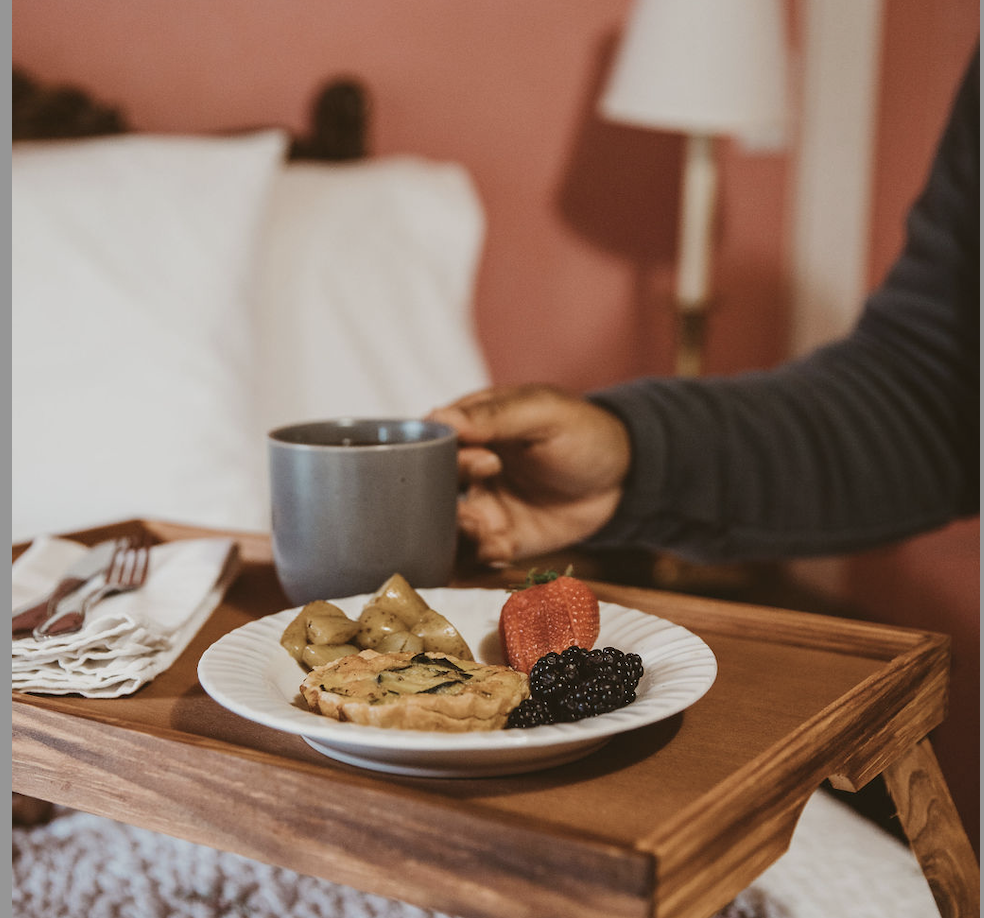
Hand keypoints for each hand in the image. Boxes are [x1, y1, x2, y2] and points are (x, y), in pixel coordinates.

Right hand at [427, 384, 630, 563]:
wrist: (623, 475)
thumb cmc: (582, 431)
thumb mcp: (542, 413)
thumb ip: (495, 416)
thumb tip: (442, 416)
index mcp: (468, 430)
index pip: (431, 444)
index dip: (445, 458)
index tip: (486, 463)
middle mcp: (465, 471)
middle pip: (428, 492)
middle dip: (443, 504)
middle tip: (477, 510)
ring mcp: (481, 507)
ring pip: (445, 528)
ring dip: (456, 535)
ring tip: (485, 531)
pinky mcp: (499, 540)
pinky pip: (474, 555)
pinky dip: (479, 555)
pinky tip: (500, 548)